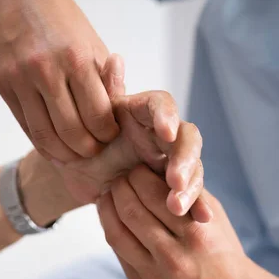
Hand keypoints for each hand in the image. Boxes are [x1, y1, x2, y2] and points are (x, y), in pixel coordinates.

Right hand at [0, 0, 118, 161]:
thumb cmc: (64, 22)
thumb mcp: (93, 44)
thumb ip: (105, 82)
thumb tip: (115, 119)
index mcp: (77, 58)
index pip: (98, 116)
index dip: (107, 135)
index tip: (110, 136)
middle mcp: (47, 69)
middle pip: (72, 131)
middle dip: (88, 150)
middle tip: (94, 151)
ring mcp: (21, 78)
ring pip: (46, 135)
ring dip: (64, 153)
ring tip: (75, 154)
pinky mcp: (4, 84)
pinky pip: (25, 125)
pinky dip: (42, 143)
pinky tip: (54, 147)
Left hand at [58, 54, 211, 221]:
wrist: (77, 177)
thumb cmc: (81, 142)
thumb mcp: (84, 121)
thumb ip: (103, 93)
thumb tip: (115, 59)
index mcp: (141, 112)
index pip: (162, 105)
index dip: (167, 117)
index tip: (166, 132)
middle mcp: (162, 134)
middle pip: (187, 138)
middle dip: (185, 159)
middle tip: (174, 181)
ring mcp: (170, 161)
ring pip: (193, 168)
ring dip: (191, 186)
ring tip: (177, 208)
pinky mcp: (174, 186)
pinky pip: (189, 194)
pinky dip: (197, 205)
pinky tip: (201, 219)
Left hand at [97, 165, 258, 278]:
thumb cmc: (222, 247)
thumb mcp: (212, 213)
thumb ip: (185, 192)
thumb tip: (153, 165)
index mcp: (196, 236)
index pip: (154, 195)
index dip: (139, 176)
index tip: (137, 168)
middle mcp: (174, 259)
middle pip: (131, 212)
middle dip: (120, 188)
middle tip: (119, 178)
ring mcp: (156, 277)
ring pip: (117, 233)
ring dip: (107, 207)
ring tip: (108, 193)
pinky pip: (118, 252)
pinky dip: (111, 229)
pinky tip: (111, 216)